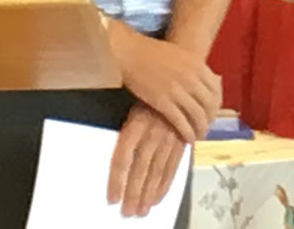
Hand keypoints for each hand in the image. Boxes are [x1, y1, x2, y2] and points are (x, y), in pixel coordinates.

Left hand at [108, 103, 188, 218]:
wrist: (181, 82)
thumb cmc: (150, 97)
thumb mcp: (133, 107)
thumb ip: (126, 133)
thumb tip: (116, 162)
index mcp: (136, 124)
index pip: (122, 158)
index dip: (116, 181)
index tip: (112, 198)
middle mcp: (152, 133)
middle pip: (139, 169)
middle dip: (133, 193)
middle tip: (127, 212)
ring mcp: (169, 138)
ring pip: (157, 171)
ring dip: (149, 193)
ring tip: (142, 210)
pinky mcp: (181, 140)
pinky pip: (172, 167)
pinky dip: (165, 185)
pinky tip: (158, 197)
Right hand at [109, 24, 219, 139]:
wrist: (132, 53)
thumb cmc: (153, 52)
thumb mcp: (181, 55)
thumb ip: (194, 69)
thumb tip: (206, 82)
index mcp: (198, 65)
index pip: (216, 90)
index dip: (216, 105)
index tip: (213, 113)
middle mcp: (192, 78)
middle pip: (209, 105)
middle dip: (209, 119)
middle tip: (206, 127)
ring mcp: (178, 91)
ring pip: (197, 115)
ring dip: (200, 129)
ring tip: (198, 136)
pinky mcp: (163, 102)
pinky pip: (180, 121)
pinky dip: (186, 132)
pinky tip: (187, 138)